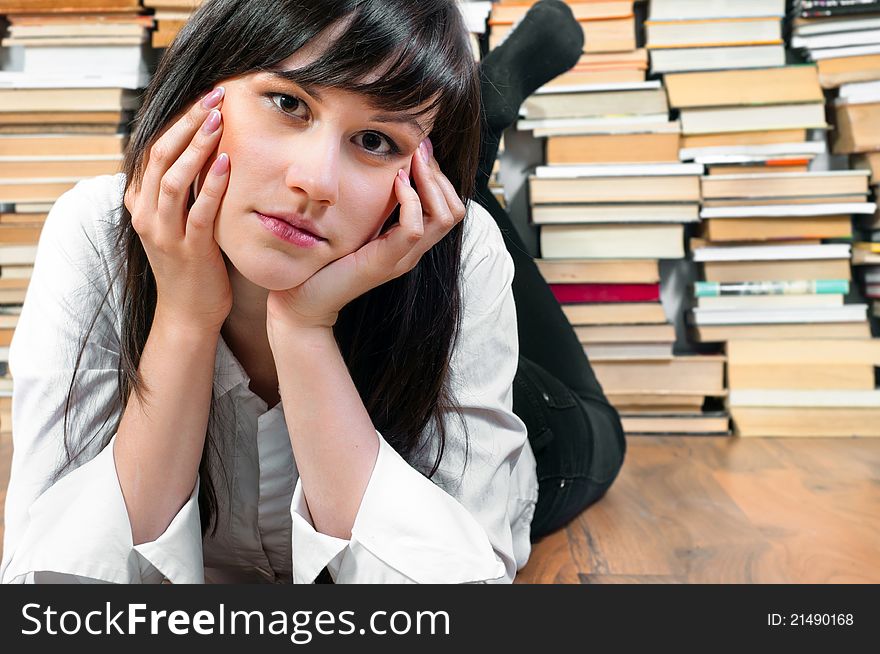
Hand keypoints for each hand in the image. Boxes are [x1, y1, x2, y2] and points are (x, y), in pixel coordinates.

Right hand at [125, 87, 233, 334]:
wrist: (188, 314)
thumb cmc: (191, 264)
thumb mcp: (178, 221)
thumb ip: (182, 191)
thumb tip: (202, 151)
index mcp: (141, 203)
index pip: (153, 150)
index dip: (177, 121)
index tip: (204, 98)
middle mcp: (146, 215)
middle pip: (160, 156)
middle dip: (188, 123)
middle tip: (214, 97)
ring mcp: (164, 234)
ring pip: (174, 179)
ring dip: (197, 146)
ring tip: (218, 120)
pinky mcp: (189, 251)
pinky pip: (198, 212)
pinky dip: (211, 186)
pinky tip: (226, 163)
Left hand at [266, 139, 465, 331]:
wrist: (303, 302)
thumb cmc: (323, 260)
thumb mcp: (354, 223)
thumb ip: (371, 202)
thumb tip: (382, 165)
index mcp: (408, 242)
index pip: (449, 205)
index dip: (439, 175)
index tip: (419, 150)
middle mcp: (413, 251)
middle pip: (454, 209)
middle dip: (438, 173)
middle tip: (418, 150)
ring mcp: (402, 258)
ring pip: (444, 216)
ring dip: (429, 181)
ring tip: (409, 162)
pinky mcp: (385, 263)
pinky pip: (414, 228)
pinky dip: (410, 200)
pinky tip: (395, 182)